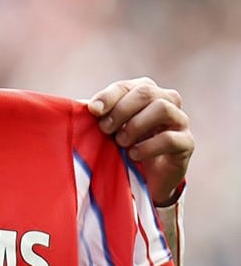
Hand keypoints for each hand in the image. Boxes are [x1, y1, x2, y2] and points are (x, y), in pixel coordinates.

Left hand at [87, 77, 192, 205]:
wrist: (143, 180)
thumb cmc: (122, 148)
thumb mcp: (107, 130)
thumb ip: (97, 116)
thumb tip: (79, 106)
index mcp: (144, 93)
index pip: (126, 86)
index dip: (109, 96)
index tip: (93, 111)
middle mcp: (166, 102)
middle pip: (146, 91)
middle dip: (121, 110)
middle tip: (105, 129)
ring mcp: (179, 121)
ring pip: (163, 108)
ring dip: (136, 125)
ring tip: (121, 142)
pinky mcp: (186, 143)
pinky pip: (171, 138)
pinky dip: (148, 146)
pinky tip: (134, 154)